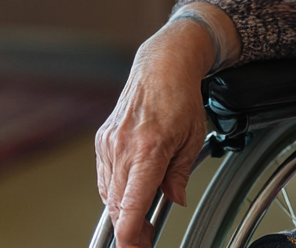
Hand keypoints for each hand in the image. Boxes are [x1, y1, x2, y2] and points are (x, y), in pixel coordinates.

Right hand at [95, 17, 221, 247]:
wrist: (162, 66)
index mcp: (148, 151)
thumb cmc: (180, 97)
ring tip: (144, 215)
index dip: (132, 237)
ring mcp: (109, 144)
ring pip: (109, 194)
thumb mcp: (192, 140)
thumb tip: (174, 200)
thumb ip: (179, 175)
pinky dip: (117, 190)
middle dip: (132, 229)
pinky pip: (105, 177)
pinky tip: (131, 189)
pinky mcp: (102, 140)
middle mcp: (123, 148)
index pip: (131, 208)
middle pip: (118, 207)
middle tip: (147, 238)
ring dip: (124, 210)